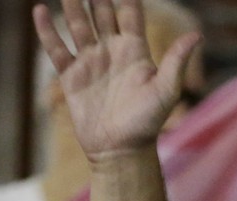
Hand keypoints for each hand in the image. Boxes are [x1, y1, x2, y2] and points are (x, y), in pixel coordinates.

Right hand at [32, 0, 201, 162]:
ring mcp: (90, 62)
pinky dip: (47, 31)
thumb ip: (177, 61)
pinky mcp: (72, 77)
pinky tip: (39, 11)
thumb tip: (196, 34)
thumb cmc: (147, 123)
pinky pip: (57, 49)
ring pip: (78, 25)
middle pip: (101, 12)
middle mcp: (111, 51)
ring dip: (72, 6)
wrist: (120, 151)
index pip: (129, 13)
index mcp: (134, 50)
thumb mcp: (166, 91)